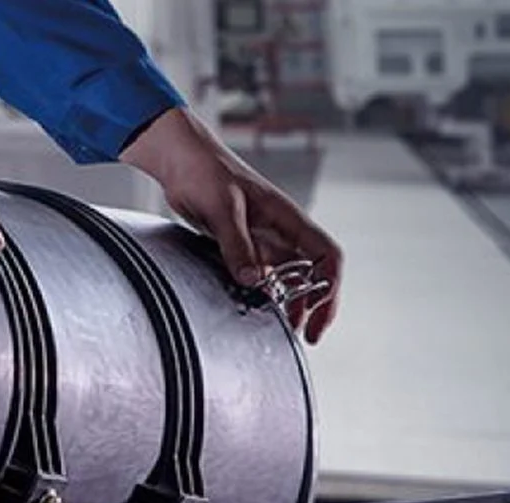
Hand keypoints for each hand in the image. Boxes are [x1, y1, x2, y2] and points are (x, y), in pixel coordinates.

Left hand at [121, 108, 342, 342]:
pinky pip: (259, 273)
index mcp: (288, 219)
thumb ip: (237, 245)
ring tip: (282, 328)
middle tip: (305, 334)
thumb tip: (254, 280)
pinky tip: (253, 308)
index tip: (317, 315)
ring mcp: (261, 239)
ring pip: (287, 277)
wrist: (180, 162)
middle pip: (312, 273)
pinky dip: (261, 292)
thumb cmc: (205, 171)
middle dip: (314, 304)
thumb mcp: (223, 209)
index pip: (326, 256)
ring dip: (288, 301)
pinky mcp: (239, 244)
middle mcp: (280, 231)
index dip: (329, 287)